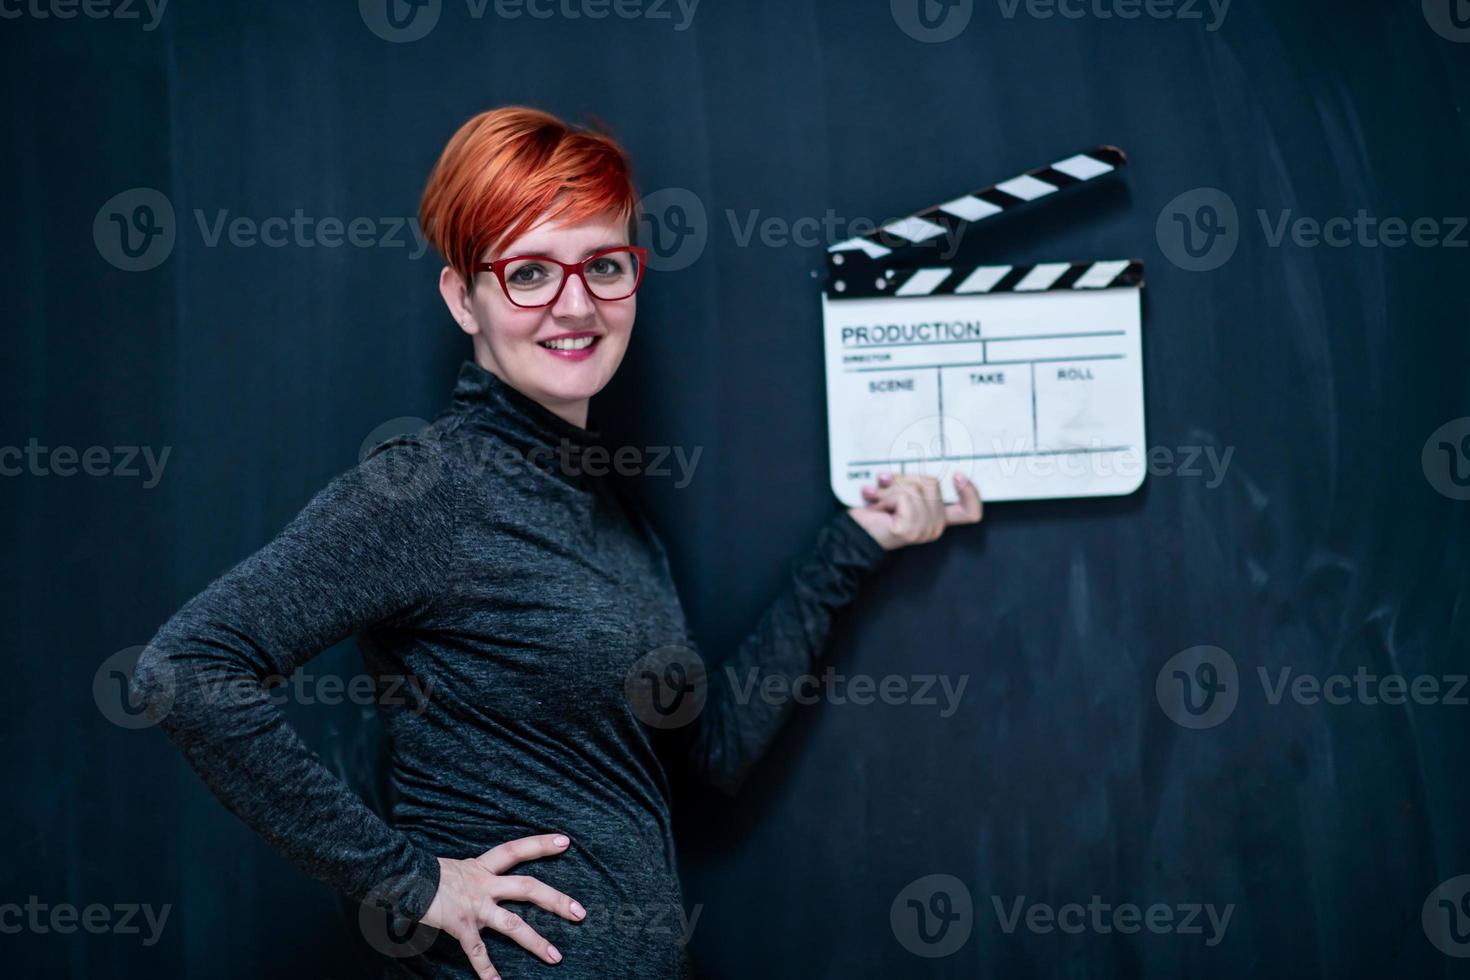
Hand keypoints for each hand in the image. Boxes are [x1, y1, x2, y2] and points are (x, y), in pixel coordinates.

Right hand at [421, 833, 584, 978]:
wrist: (400, 879)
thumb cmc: (424, 875)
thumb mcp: (455, 868)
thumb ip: (474, 875)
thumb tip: (487, 880)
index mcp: (483, 867)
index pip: (516, 850)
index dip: (540, 845)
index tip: (566, 842)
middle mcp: (483, 884)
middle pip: (528, 888)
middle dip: (556, 900)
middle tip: (580, 912)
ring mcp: (474, 906)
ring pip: (512, 924)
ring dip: (536, 941)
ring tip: (556, 956)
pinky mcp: (461, 926)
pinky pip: (478, 952)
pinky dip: (487, 970)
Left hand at [847, 471, 982, 549]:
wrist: (853, 533)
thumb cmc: (874, 513)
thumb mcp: (901, 493)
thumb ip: (916, 484)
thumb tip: (920, 464)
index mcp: (938, 519)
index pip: (970, 511)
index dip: (971, 492)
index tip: (958, 476)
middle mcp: (935, 527)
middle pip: (932, 483)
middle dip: (904, 479)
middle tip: (887, 491)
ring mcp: (924, 530)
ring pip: (916, 486)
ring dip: (891, 488)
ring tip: (879, 499)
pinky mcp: (909, 528)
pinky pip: (903, 496)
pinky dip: (885, 495)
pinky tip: (876, 504)